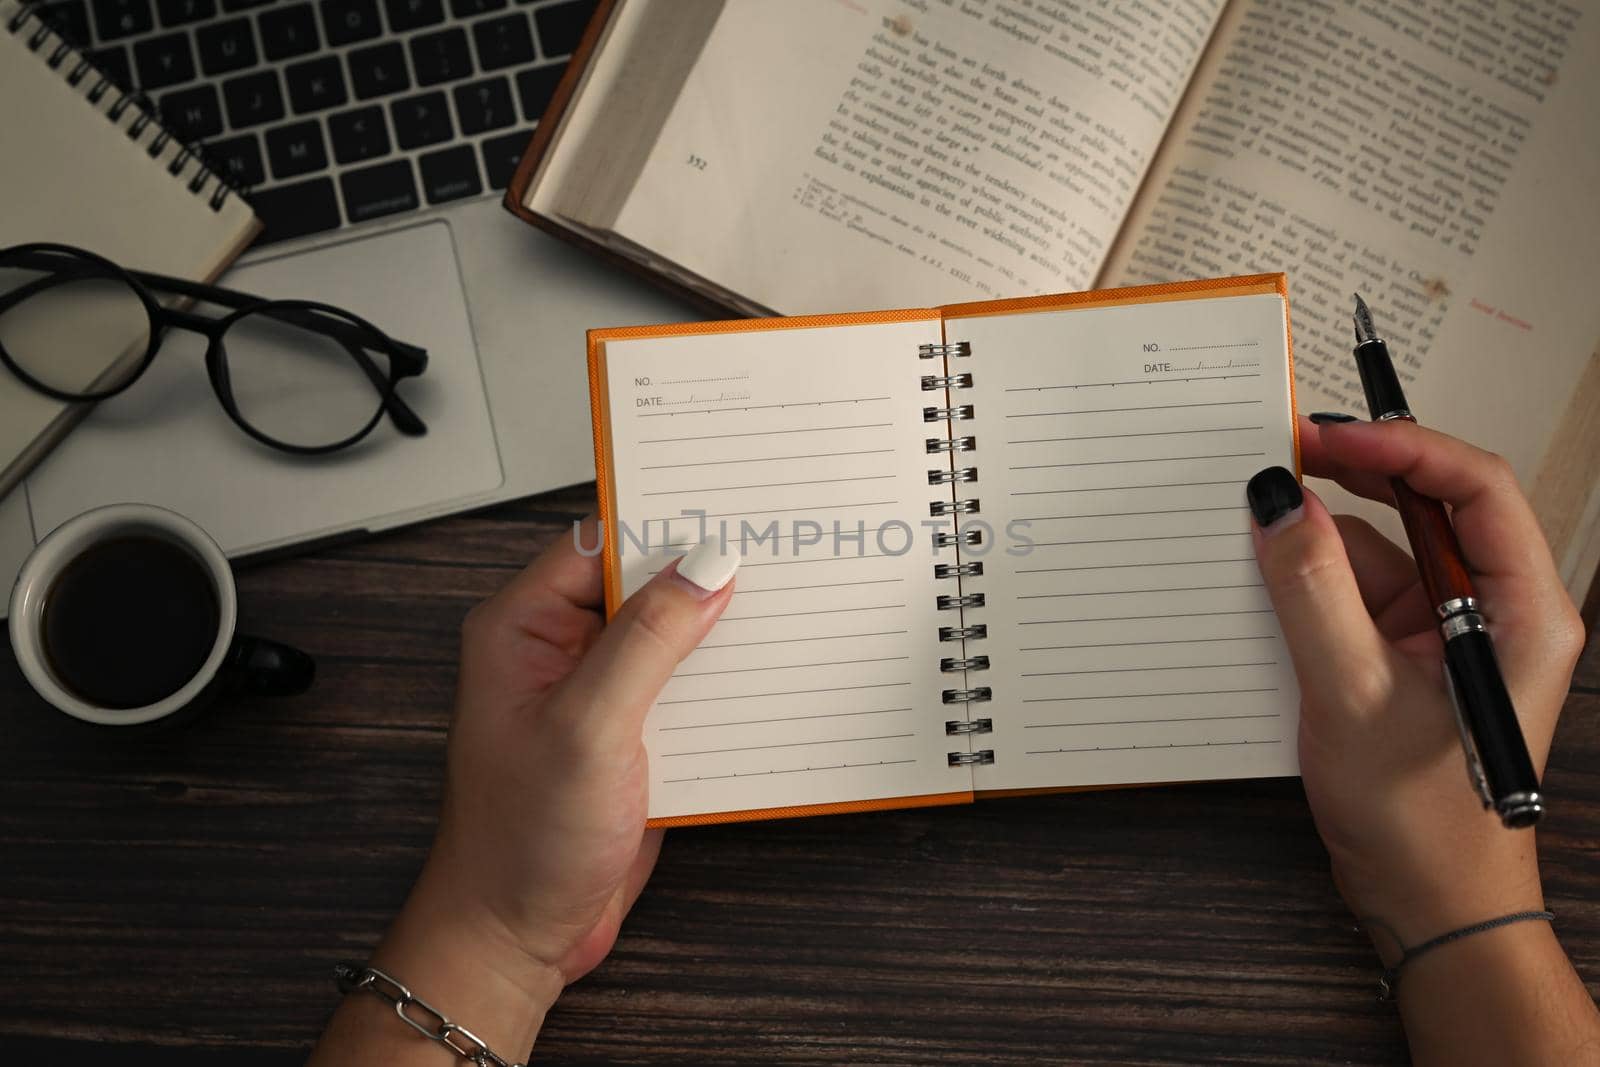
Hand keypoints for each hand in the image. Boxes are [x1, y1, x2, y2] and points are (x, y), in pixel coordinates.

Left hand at [312, 522, 734, 1061]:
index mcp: (524, 627)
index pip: (601, 542)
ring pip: (672, 638)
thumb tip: (707, 567)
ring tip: (783, 614)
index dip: (664, 523)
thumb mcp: (588, 728)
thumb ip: (649, 641)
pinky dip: (724, 685)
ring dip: (721, 634)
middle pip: (643, 585)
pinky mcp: (631, 736)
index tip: (730, 511)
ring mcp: (597, 695)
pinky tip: (766, 681)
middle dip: (705, 577)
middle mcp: (559, 651)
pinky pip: (685, 690)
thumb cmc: (518, 843)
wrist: (517, 937)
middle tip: (775, 557)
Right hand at [1246, 416, 1584, 958]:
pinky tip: (1264, 574)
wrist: (1429, 904)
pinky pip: (1358, 592)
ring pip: (1386, 548)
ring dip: (1325, 532)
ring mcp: (1450, 631)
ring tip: (1257, 514)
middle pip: (1431, 508)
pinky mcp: (1408, 655)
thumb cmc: (1420, 819)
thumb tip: (1278, 502)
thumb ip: (1311, 591)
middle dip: (1358, 477)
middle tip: (1284, 451)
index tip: (1326, 437)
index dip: (1401, 449)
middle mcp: (1495, 609)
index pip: (1475, 489)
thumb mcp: (1352, 694)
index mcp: (1523, 610)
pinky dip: (1311, 578)